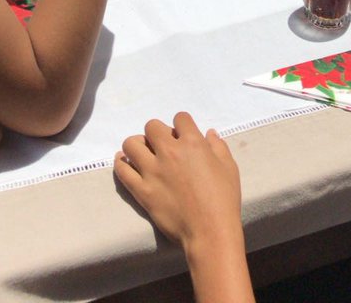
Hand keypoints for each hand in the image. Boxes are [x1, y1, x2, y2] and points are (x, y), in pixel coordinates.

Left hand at [114, 112, 242, 252]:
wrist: (210, 232)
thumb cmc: (223, 200)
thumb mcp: (229, 168)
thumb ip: (218, 147)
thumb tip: (209, 133)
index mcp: (192, 143)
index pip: (180, 118)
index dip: (182, 125)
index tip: (183, 135)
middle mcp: (169, 152)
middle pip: (152, 127)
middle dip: (158, 133)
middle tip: (163, 146)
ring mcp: (152, 171)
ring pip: (131, 144)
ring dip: (137, 145)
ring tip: (143, 153)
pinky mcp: (142, 190)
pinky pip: (123, 171)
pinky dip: (121, 163)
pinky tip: (124, 161)